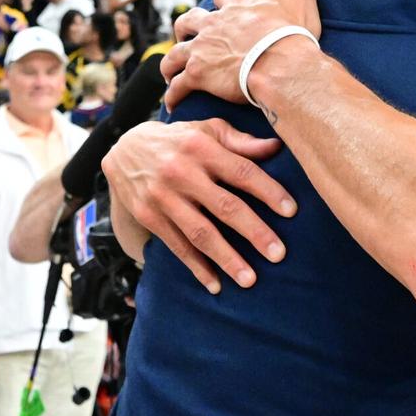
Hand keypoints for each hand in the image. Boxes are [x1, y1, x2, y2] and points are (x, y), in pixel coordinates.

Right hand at [101, 117, 296, 292]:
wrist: (123, 149)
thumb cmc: (180, 140)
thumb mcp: (207, 129)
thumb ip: (240, 141)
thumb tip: (277, 147)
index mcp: (201, 148)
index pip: (242, 171)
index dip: (268, 191)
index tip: (292, 211)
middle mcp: (182, 173)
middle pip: (225, 206)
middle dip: (254, 232)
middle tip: (279, 254)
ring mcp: (163, 197)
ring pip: (200, 233)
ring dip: (227, 258)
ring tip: (250, 280)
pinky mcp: (149, 217)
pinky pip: (177, 246)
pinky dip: (197, 268)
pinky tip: (216, 285)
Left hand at [161, 0, 321, 111]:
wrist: (278, 63)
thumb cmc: (289, 33)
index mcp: (236, 7)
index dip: (222, 3)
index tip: (223, 10)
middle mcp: (213, 24)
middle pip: (188, 21)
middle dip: (184, 29)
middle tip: (187, 38)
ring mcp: (202, 49)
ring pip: (175, 54)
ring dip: (170, 64)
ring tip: (171, 73)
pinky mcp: (198, 74)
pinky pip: (179, 86)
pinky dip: (174, 94)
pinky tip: (173, 103)